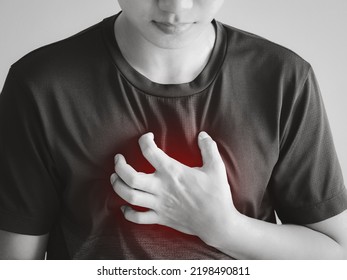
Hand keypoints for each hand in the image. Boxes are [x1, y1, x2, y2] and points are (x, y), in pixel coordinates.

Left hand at [110, 132, 238, 243]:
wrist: (217, 223)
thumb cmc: (216, 194)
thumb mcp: (216, 167)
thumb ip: (208, 148)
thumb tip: (202, 134)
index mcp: (173, 172)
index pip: (150, 152)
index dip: (144, 141)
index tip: (148, 138)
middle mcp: (161, 187)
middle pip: (130, 176)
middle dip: (119, 166)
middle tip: (118, 159)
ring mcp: (159, 204)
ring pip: (129, 196)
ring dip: (118, 186)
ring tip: (115, 177)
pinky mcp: (160, 218)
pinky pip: (138, 218)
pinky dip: (128, 213)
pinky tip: (125, 206)